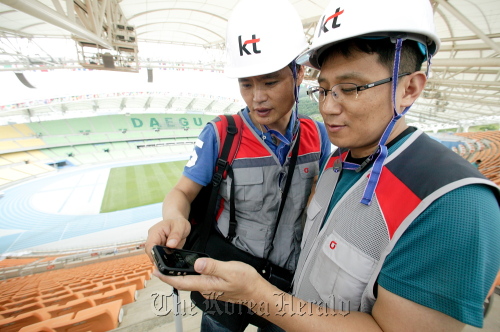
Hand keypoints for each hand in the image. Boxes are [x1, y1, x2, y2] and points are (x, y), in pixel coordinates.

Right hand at [145, 217, 190, 261]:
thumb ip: (176, 235)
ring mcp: (157, 245)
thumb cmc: (178, 222)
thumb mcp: (180, 226)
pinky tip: (172, 261)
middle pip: (151, 253)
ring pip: (156, 256)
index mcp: (155, 232)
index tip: (159, 261)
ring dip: (163, 260)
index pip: (150, 245)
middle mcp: (154, 239)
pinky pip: (162, 257)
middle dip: (158, 259)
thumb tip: (170, 245)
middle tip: (167, 264)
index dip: (153, 254)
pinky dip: (167, 259)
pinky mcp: (162, 250)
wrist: (178, 223)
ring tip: (171, 262)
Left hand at [153, 258, 272, 304]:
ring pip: (190, 282)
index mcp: (207, 284)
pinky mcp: (214, 287)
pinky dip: (189, 276)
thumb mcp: (229, 270)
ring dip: (178, 276)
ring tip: (170, 268)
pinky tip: (189, 270)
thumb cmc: (245, 282)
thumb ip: (212, 267)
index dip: (167, 278)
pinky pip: (198, 281)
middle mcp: (206, 288)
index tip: (156, 273)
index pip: (182, 282)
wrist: (256, 292)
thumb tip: (197, 264)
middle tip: (158, 268)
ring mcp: (210, 289)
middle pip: (183, 283)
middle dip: (169, 277)